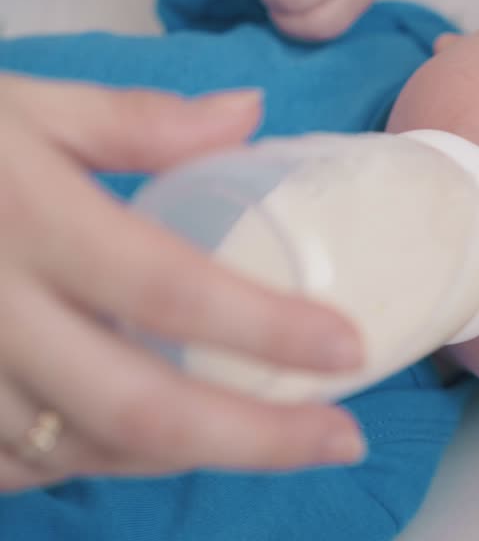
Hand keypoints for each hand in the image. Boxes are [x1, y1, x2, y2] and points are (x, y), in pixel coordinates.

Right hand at [0, 74, 366, 491]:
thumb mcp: (16, 105)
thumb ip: (131, 119)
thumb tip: (247, 112)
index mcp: (25, 219)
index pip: (166, 290)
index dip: (265, 329)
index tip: (351, 350)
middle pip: (135, 406)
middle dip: (253, 439)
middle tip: (341, 440)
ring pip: (79, 452)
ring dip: (184, 456)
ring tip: (273, 439)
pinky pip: (15, 467)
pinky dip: (93, 461)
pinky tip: (153, 441)